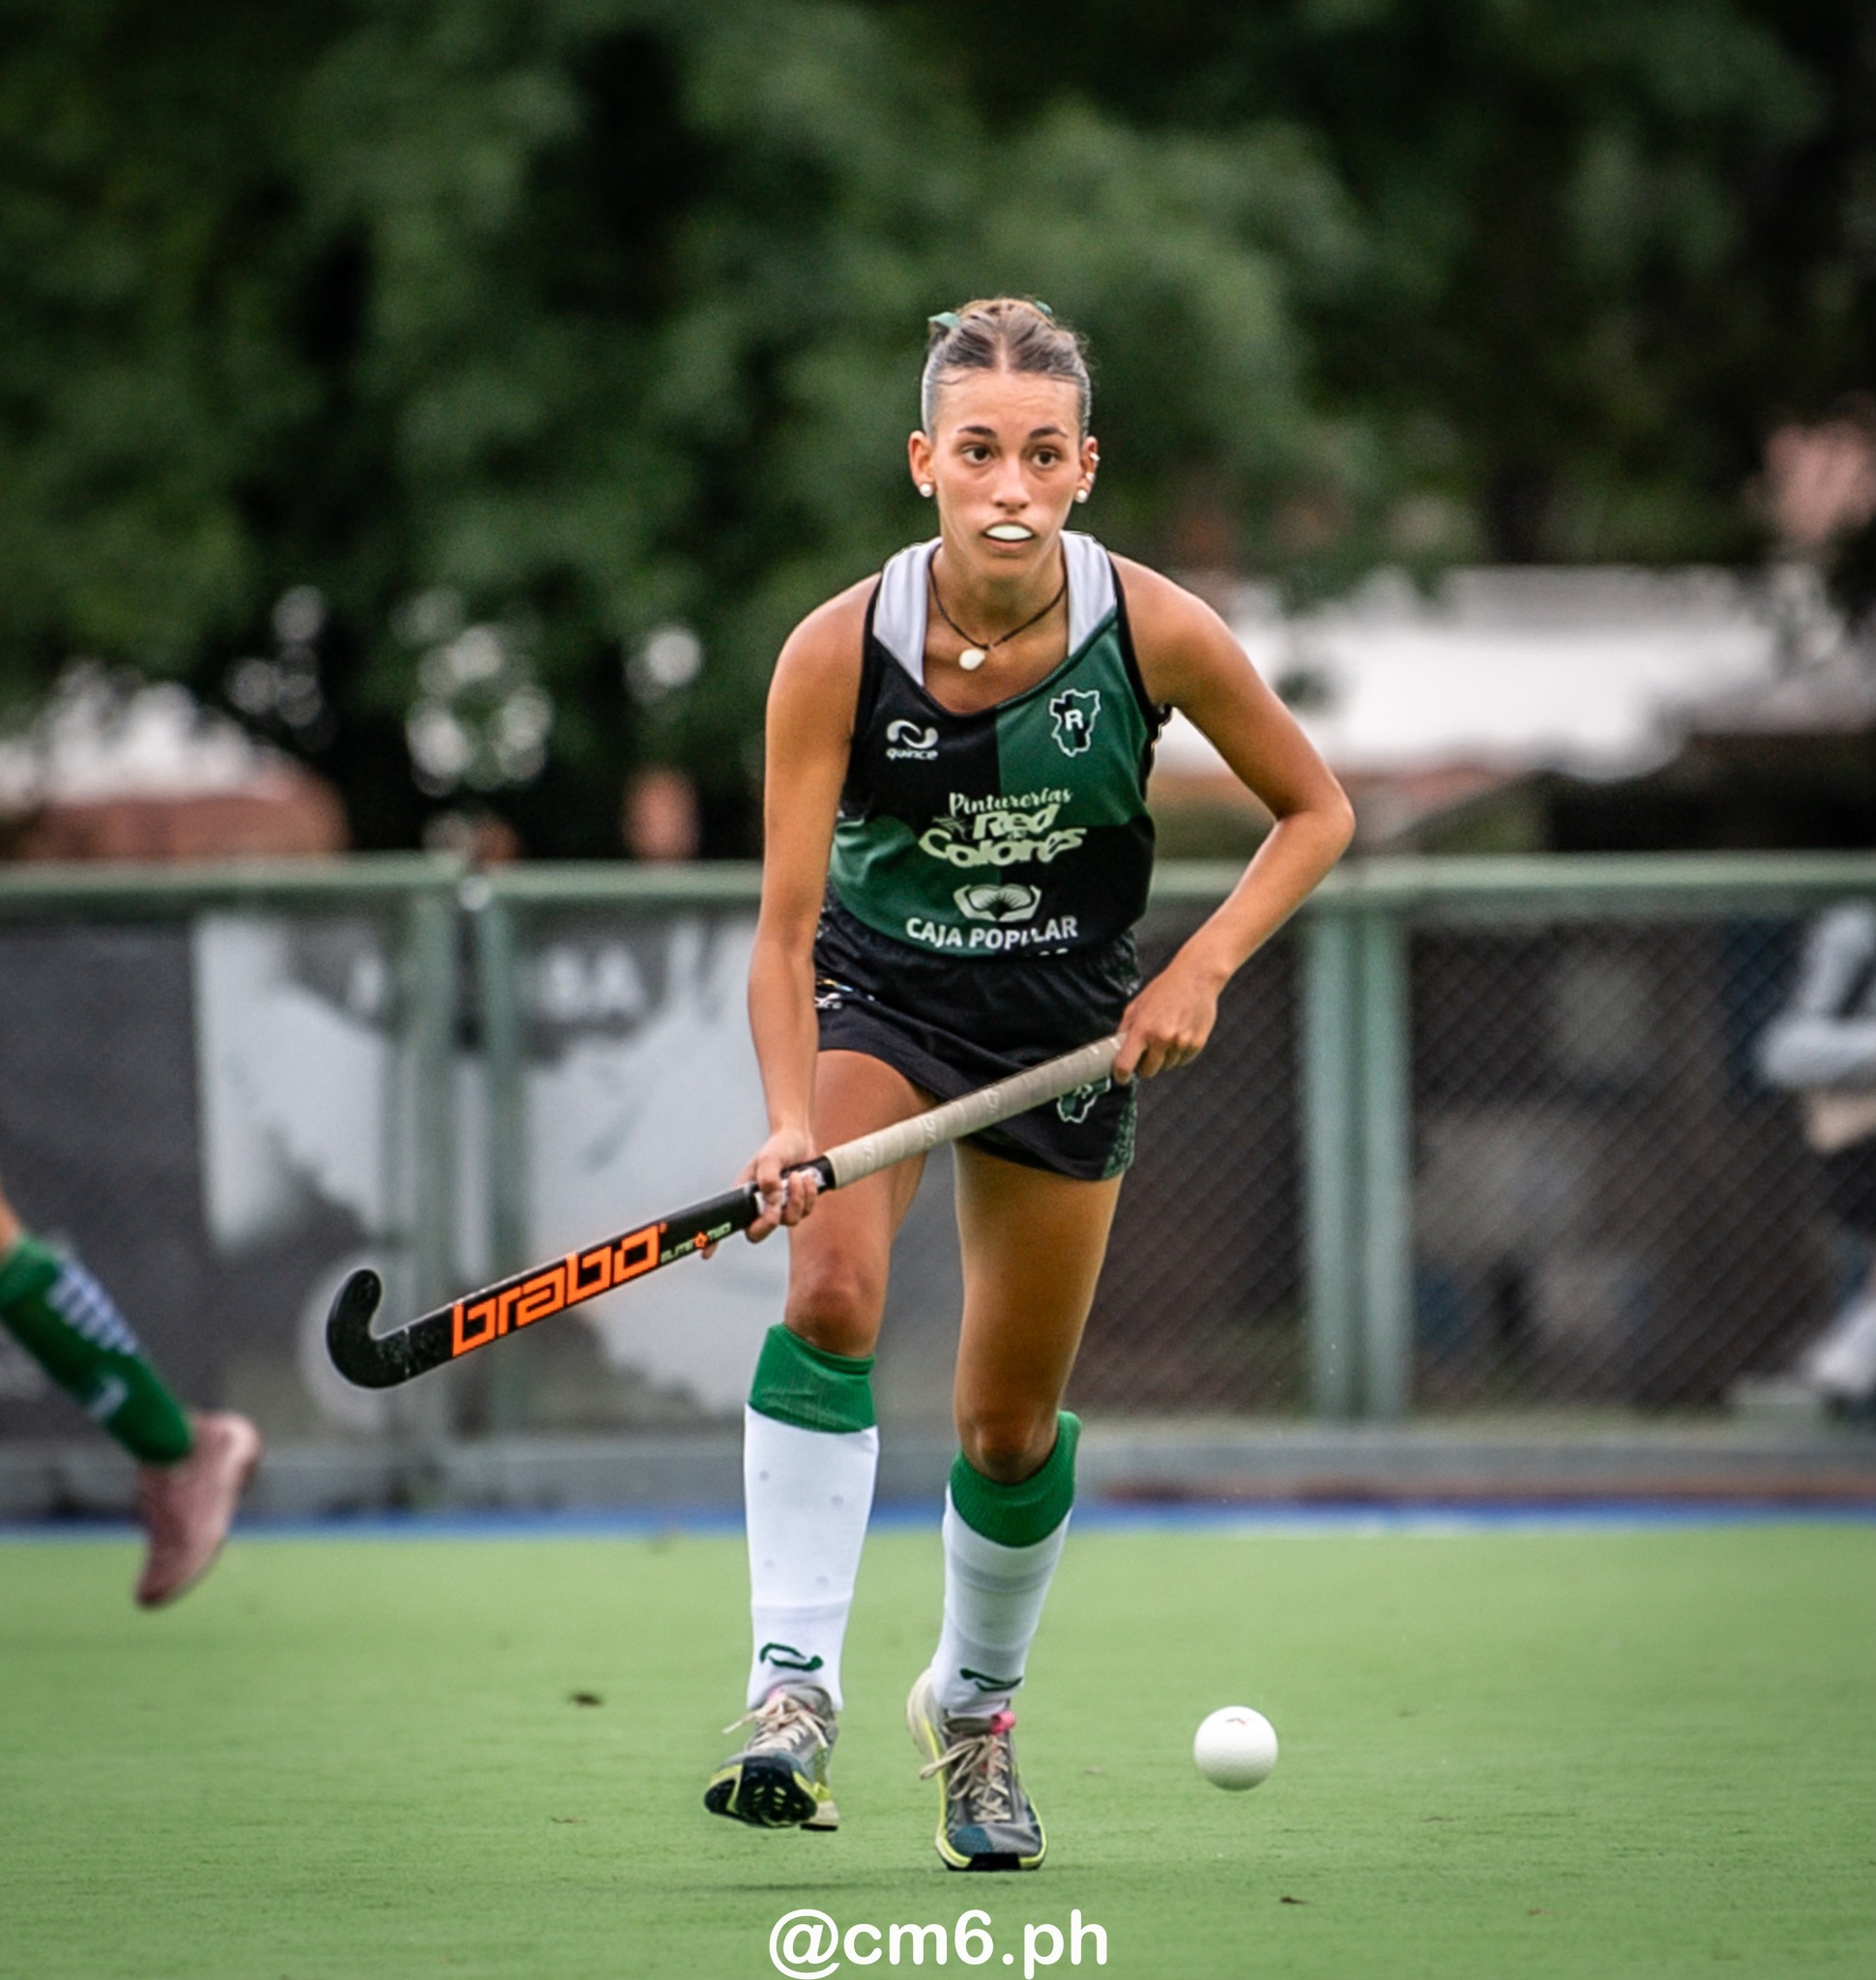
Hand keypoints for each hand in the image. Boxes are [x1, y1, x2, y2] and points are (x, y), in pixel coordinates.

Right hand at [727, 1125, 822, 1247]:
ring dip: (797, 1197)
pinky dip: (809, 1195)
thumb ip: (769, 1179)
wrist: (799, 1140)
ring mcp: (779, 1208)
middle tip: (779, 1200)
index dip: (715, 1240)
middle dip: (771, 1220)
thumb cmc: (779, 1147)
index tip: (706, 1253)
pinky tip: (806, 1177)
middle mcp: (759, 1206)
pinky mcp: (797, 1206)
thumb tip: (772, 1202)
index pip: (727, 1221)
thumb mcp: (770, 1158)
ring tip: (797, 1175)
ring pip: (789, 1221)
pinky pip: (805, 1212)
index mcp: (744, 1196)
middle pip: (759, 1233)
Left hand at [1113, 956, 1222, 1082]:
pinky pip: (1182, 1061)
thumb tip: (1118, 1050)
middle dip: (1144, 1065)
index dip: (1121, 1075)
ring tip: (1166, 1035)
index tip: (1121, 1076)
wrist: (1196, 978)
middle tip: (1145, 1052)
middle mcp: (1162, 1039)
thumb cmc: (1165, 989)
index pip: (1125, 1064)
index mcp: (1143, 1029)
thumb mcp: (1137, 1005)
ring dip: (1163, 1058)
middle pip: (1148, 1071)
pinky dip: (1178, 1054)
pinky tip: (1179, 1035)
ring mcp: (1181, 1043)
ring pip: (1167, 1066)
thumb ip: (1126, 1029)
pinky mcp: (1197, 1044)